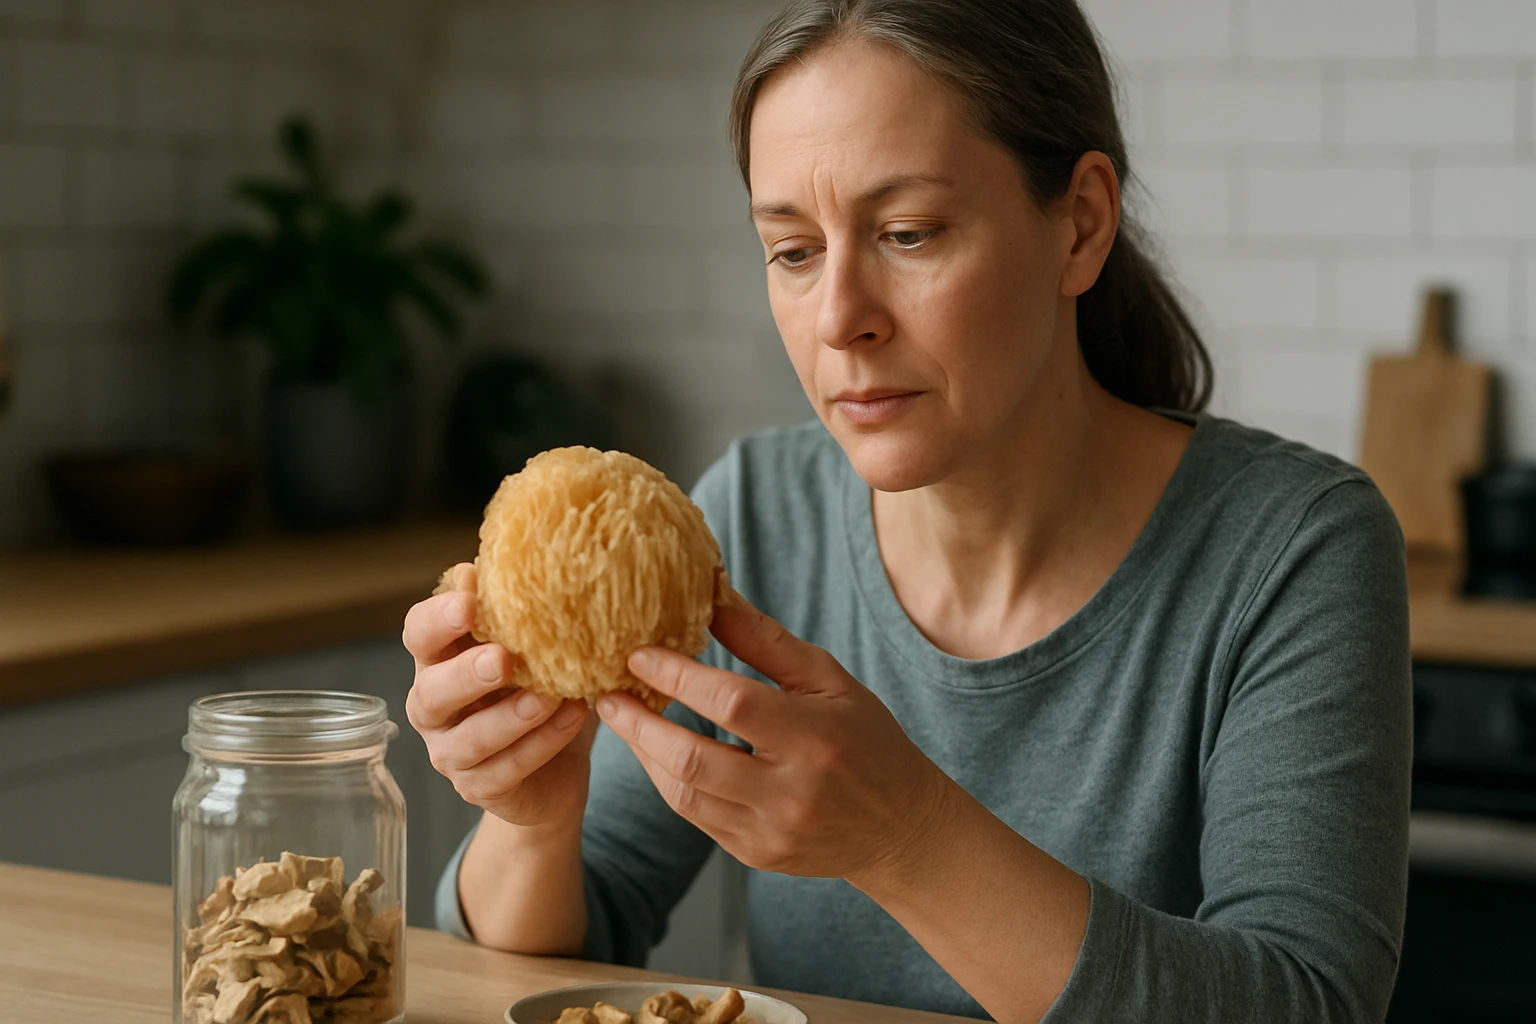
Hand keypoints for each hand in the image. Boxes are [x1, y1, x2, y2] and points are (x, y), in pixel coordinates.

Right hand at [403, 563, 596, 829]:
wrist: (557, 771)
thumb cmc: (541, 690)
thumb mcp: (537, 648)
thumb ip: (524, 612)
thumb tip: (525, 559)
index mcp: (440, 660)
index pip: (419, 633)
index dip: (438, 618)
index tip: (470, 600)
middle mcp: (434, 707)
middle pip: (431, 691)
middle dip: (465, 674)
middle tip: (502, 659)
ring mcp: (450, 752)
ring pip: (469, 739)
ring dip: (510, 716)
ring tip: (548, 696)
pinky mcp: (477, 788)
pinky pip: (505, 770)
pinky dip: (541, 745)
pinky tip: (573, 719)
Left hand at [594, 588, 952, 885]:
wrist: (899, 825)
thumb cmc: (864, 738)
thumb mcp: (827, 679)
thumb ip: (765, 641)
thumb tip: (711, 593)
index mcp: (815, 737)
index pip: (730, 702)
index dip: (678, 675)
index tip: (638, 654)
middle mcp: (791, 791)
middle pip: (691, 758)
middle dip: (638, 723)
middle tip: (607, 694)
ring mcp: (771, 831)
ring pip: (682, 794)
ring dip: (645, 753)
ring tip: (623, 719)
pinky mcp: (756, 856)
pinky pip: (695, 817)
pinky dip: (668, 781)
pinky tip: (656, 752)